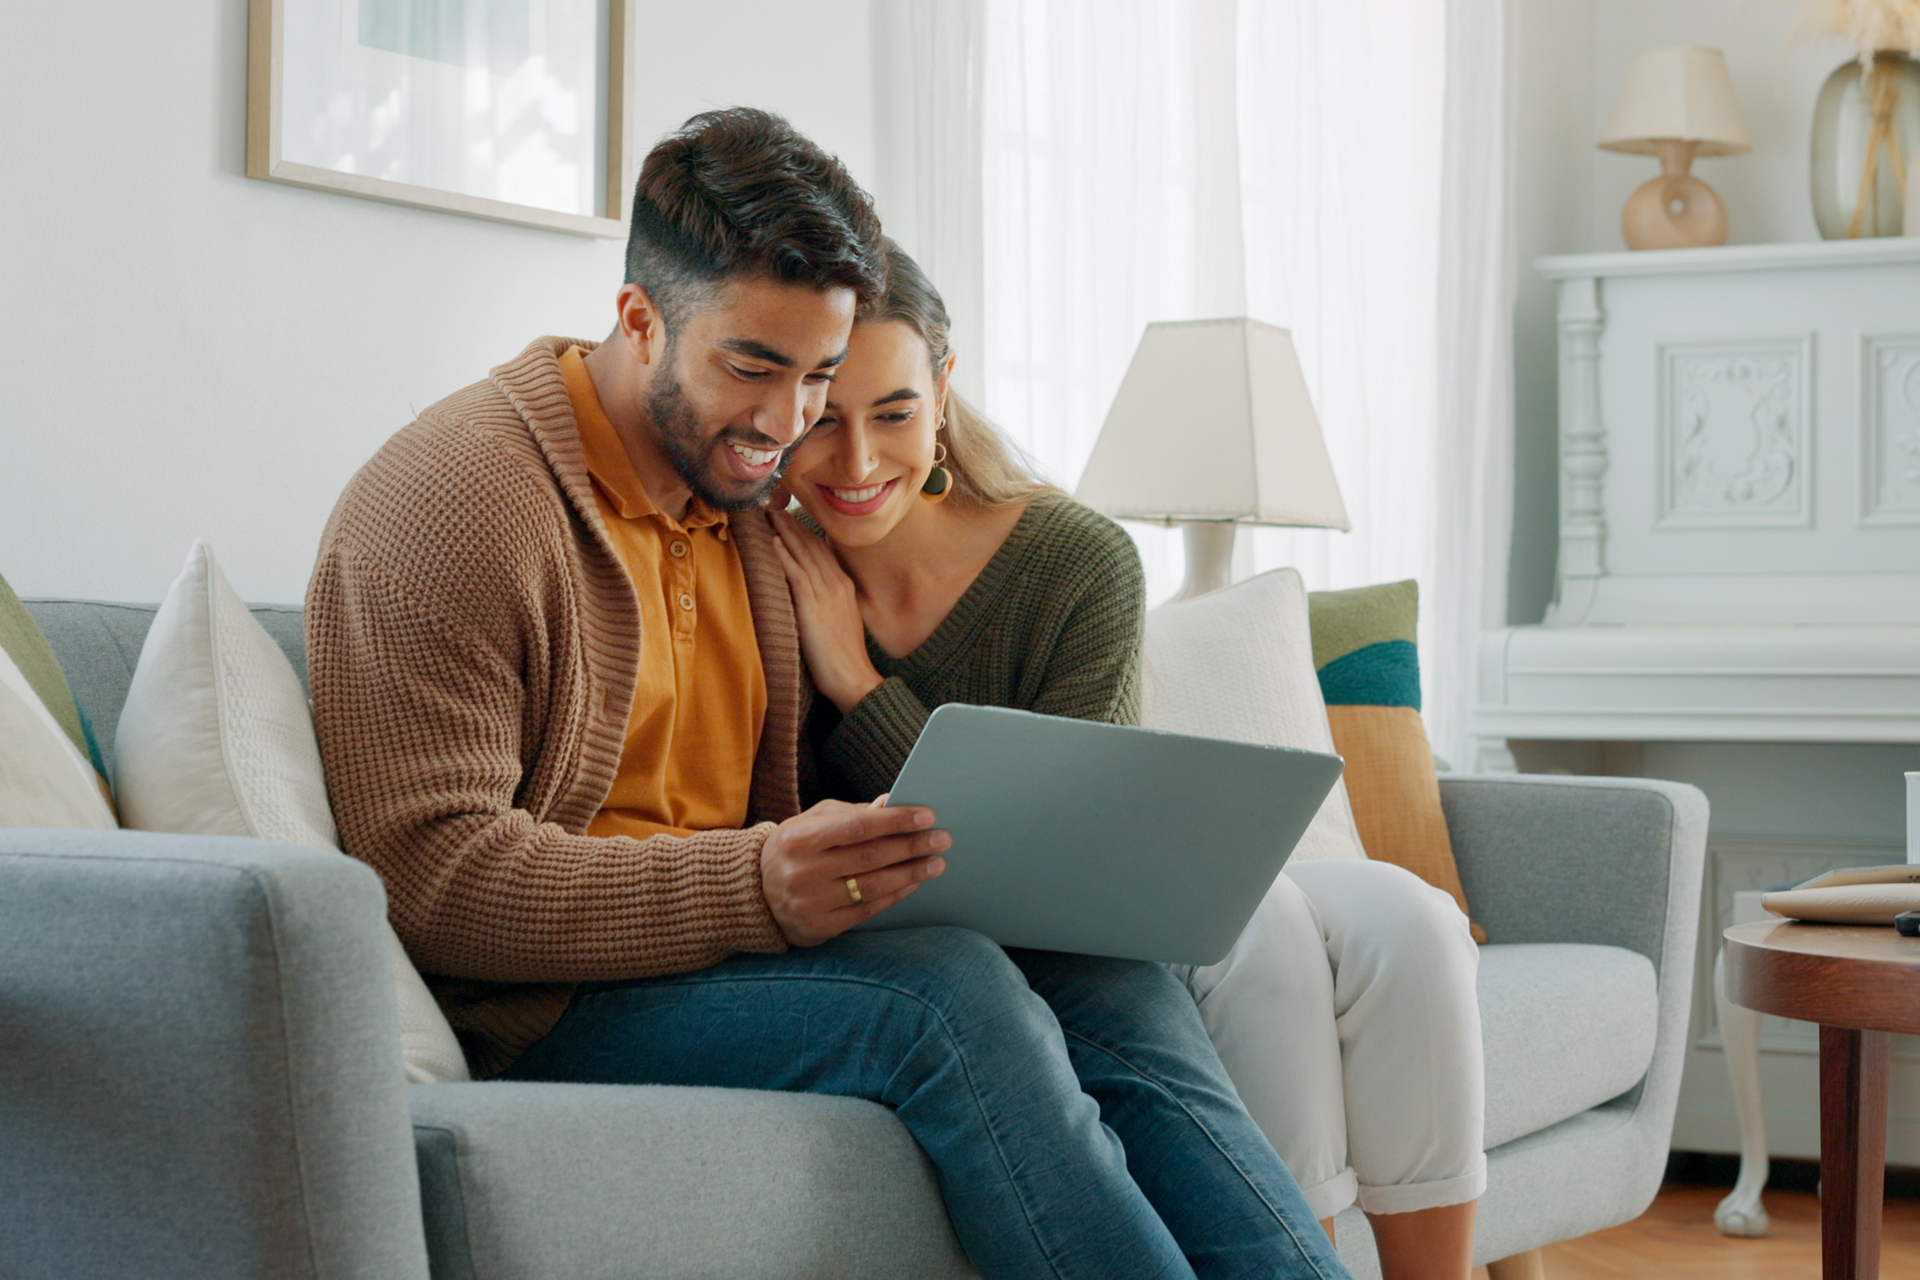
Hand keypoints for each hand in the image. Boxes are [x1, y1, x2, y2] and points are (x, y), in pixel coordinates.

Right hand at [761, 797, 949, 946]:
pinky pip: (867, 910)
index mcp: (800, 839)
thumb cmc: (793, 849)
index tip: (926, 816)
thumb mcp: (811, 822)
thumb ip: (850, 813)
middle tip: (941, 839)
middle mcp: (804, 871)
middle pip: (870, 857)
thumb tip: (891, 803)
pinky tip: (912, 883)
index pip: (857, 826)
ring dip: (910, 873)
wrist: (754, 894)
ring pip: (873, 886)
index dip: (895, 821)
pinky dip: (894, 895)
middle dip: (911, 847)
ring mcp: (811, 902)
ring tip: (935, 862)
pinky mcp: (820, 927)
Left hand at [769, 508, 884, 712]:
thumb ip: (831, 602)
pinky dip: (784, 555)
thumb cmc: (845, 656)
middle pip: (812, 546)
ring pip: (803, 554)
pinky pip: (796, 573)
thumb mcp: (842, 621)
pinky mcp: (812, 605)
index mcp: (844, 586)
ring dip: (784, 532)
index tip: (790, 519)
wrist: (852, 676)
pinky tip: (772, 541)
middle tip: (774, 507)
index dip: (805, 533)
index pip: (823, 550)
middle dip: (792, 525)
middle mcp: (836, 584)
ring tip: (769, 515)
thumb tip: (816, 592)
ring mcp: (825, 593)